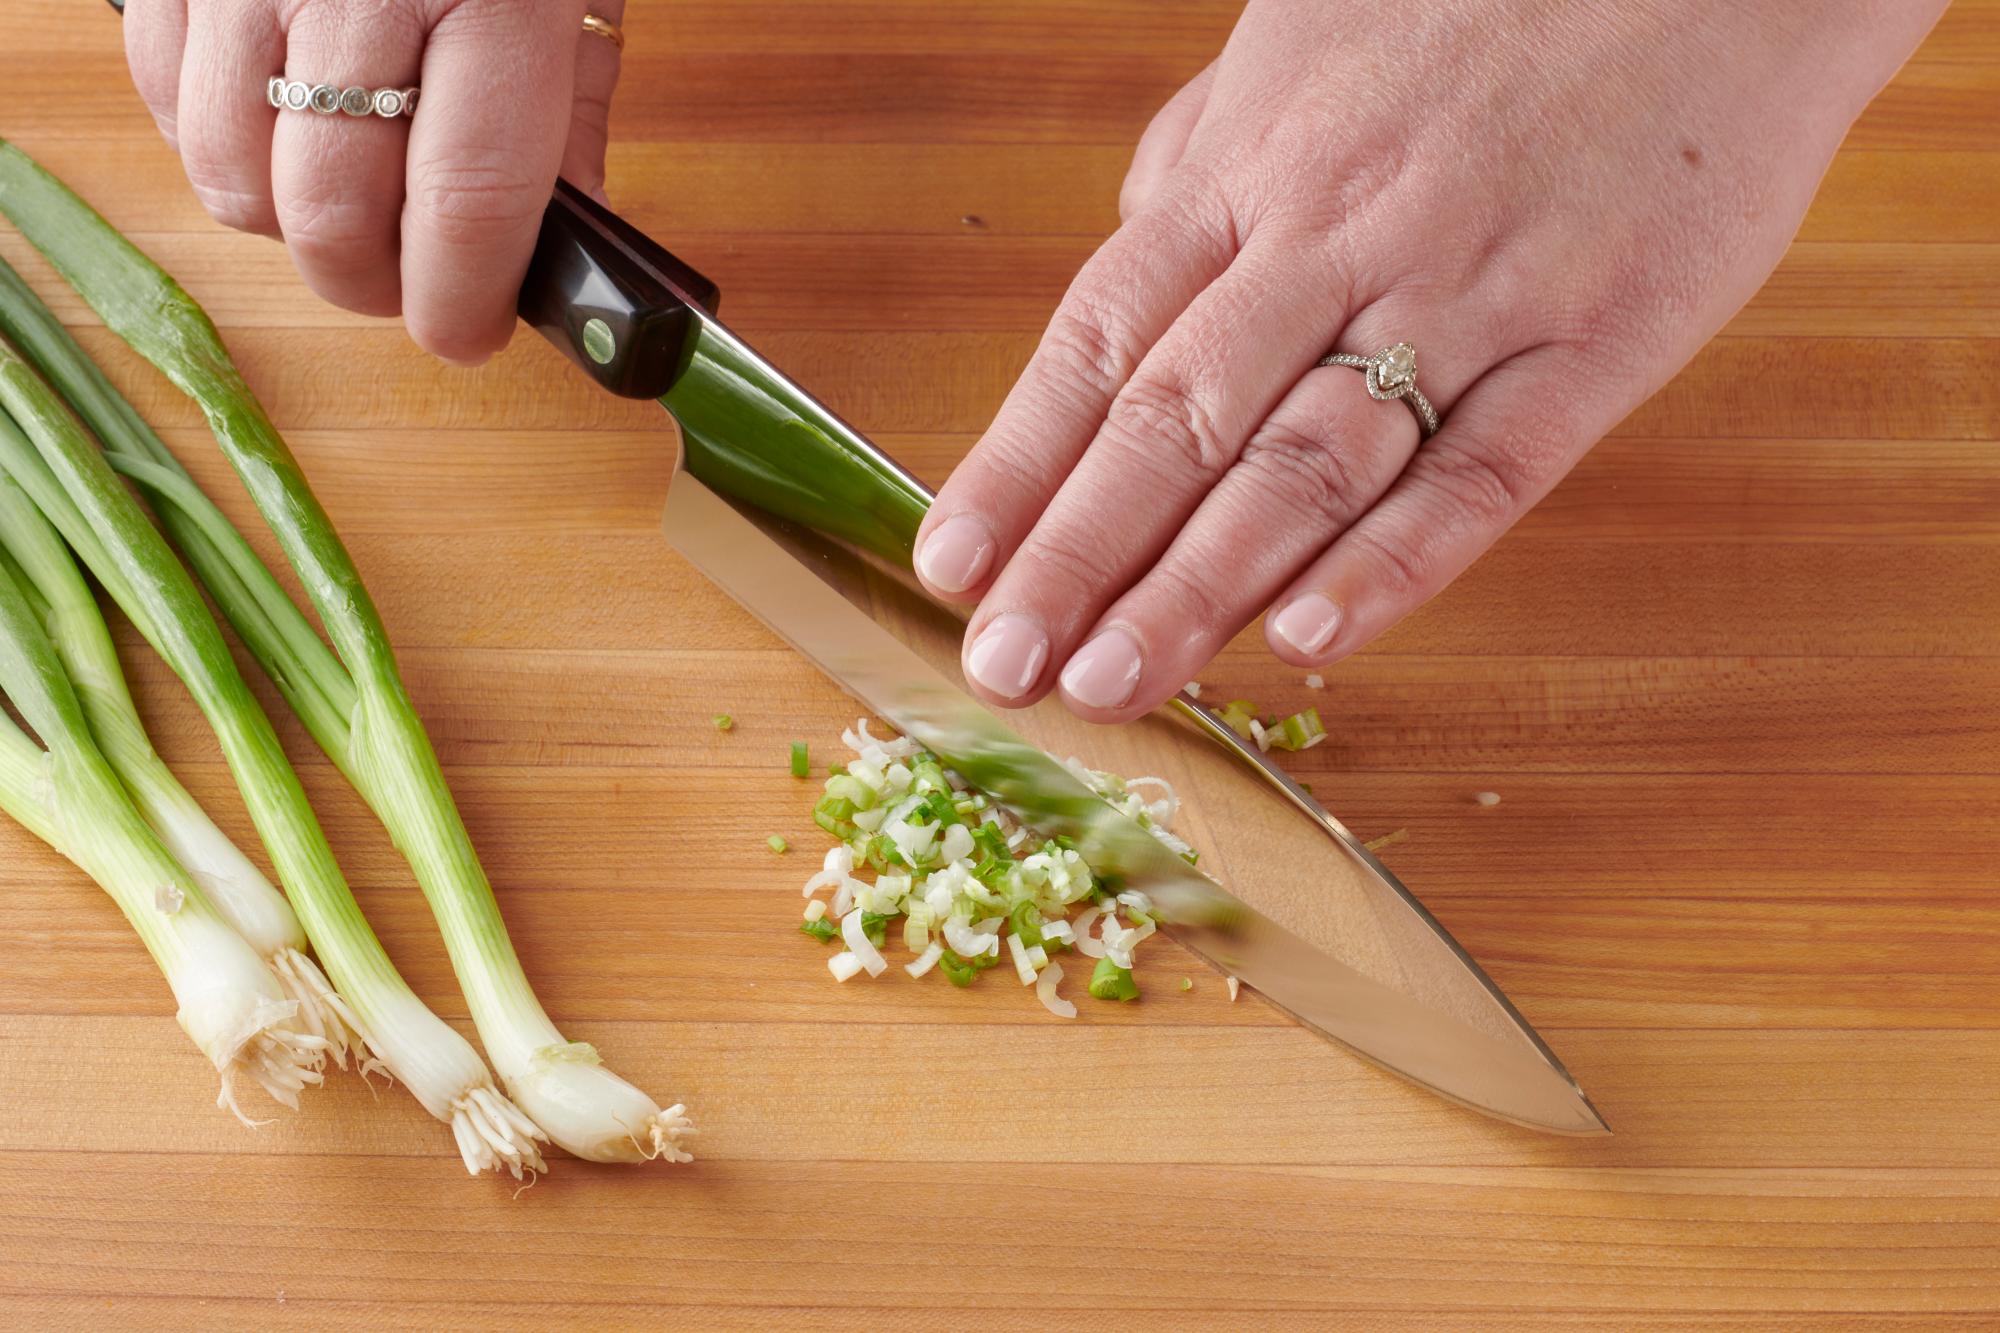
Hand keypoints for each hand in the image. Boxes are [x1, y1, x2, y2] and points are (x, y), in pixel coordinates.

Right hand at [124, 0, 622, 363]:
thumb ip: (568, 128)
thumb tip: (557, 258)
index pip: (465, 201)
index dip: (459, 301)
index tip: (468, 336)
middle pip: (330, 209)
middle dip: (373, 284)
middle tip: (412, 287)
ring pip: (231, 175)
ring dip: (291, 227)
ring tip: (349, 206)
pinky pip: (166, 103)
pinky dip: (221, 149)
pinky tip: (281, 132)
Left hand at [915, 0, 1944, 718]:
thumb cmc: (1485, 1)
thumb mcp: (1300, 52)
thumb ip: (1206, 166)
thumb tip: (1127, 251)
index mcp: (1253, 176)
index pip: (1100, 342)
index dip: (1017, 465)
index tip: (953, 567)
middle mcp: (1336, 241)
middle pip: (1179, 421)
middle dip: (1078, 555)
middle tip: (1008, 667)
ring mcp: (1466, 295)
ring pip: (1307, 463)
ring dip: (1198, 585)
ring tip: (1112, 682)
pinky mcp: (1594, 343)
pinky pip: (1483, 472)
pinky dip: (1396, 561)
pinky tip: (1311, 639)